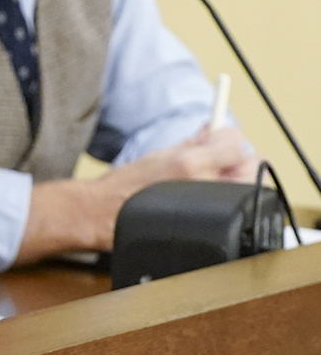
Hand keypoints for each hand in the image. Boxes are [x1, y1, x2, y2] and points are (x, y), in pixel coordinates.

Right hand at [17, 126, 258, 262]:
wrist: (103, 217)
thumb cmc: (124, 188)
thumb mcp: (160, 155)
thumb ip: (194, 141)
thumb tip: (214, 128)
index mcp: (192, 163)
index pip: (236, 140)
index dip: (225, 141)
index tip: (217, 146)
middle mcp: (204, 185)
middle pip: (252, 163)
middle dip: (237, 162)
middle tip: (218, 167)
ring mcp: (210, 209)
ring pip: (246, 186)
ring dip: (234, 184)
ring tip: (207, 189)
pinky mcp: (211, 227)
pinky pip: (235, 209)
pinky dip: (226, 206)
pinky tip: (204, 207)